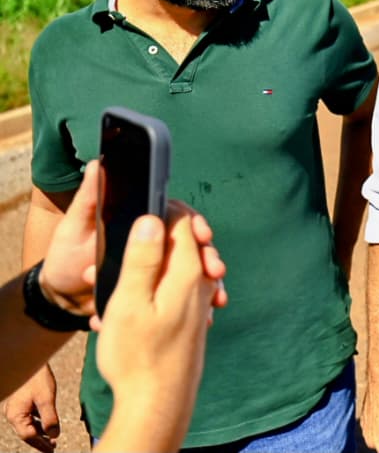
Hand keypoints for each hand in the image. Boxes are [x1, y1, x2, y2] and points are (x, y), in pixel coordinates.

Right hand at [3, 366, 59, 452]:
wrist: (31, 359)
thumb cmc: (38, 378)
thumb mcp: (47, 399)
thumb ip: (50, 418)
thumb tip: (54, 435)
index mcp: (15, 415)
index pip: (29, 436)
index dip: (41, 445)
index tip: (52, 450)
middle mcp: (12, 414)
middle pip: (27, 433)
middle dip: (40, 442)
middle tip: (53, 448)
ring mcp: (16, 408)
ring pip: (28, 426)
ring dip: (40, 433)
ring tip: (52, 440)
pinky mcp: (21, 403)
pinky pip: (29, 418)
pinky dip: (38, 423)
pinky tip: (47, 426)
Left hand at [38, 161, 227, 319]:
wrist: (59, 298)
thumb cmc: (65, 257)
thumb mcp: (74, 228)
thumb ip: (88, 199)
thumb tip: (97, 163)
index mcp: (142, 223)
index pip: (176, 217)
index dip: (193, 223)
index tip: (202, 233)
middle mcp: (156, 243)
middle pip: (193, 245)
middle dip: (208, 256)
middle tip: (215, 270)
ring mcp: (159, 268)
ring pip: (195, 272)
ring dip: (209, 285)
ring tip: (216, 300)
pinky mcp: (157, 291)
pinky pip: (185, 297)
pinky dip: (198, 306)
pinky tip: (207, 318)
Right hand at [93, 212, 221, 452]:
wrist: (157, 404)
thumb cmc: (139, 355)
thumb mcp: (131, 302)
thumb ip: (143, 258)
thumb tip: (153, 218)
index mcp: (190, 272)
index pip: (185, 222)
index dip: (161, 211)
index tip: (135, 215)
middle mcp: (203, 282)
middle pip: (182, 242)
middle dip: (147, 245)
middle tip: (112, 263)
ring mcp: (200, 301)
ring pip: (172, 270)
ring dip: (140, 275)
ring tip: (106, 298)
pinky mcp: (192, 318)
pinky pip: (170, 294)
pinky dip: (146, 297)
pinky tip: (119, 318)